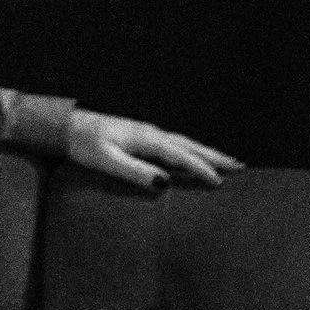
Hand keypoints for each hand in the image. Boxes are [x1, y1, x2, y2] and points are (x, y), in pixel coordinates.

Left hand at [67, 110, 241, 191]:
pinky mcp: (144, 137)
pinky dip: (192, 150)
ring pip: (185, 143)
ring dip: (207, 152)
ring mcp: (149, 134)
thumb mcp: (107, 161)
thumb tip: (165, 182)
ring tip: (228, 161)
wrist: (69, 127)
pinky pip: (176, 145)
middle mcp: (152, 133)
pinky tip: (196, 156)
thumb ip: (135, 172)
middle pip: (190, 145)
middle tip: (240, 166)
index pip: (181, 155)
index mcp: (147, 139)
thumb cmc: (85, 145)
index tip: (220, 181)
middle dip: (215, 156)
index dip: (201, 168)